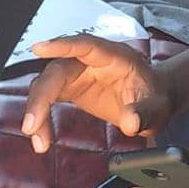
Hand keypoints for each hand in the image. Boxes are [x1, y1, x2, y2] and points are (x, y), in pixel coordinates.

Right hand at [23, 35, 174, 152]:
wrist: (154, 101)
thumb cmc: (156, 99)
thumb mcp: (157, 109)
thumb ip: (144, 114)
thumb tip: (130, 123)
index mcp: (115, 57)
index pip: (86, 46)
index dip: (63, 45)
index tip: (39, 48)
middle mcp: (94, 62)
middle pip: (58, 70)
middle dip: (41, 96)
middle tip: (31, 126)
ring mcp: (81, 73)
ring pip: (47, 84)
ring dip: (36, 110)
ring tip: (39, 142)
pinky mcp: (73, 88)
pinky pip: (48, 98)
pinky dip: (41, 117)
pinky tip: (42, 139)